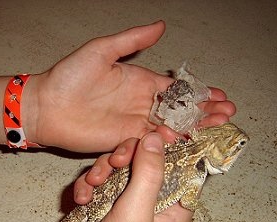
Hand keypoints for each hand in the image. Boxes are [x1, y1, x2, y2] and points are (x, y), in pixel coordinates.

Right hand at [0, 131, 191, 221]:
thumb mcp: (136, 213)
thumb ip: (149, 173)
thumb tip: (157, 136)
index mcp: (174, 208)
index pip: (181, 167)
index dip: (167, 148)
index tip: (150, 135)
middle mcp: (153, 202)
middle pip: (145, 161)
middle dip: (125, 160)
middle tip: (113, 163)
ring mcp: (126, 202)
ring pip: (118, 167)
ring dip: (101, 173)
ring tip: (91, 188)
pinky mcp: (104, 203)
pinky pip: (99, 180)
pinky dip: (88, 186)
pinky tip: (81, 200)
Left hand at [21, 21, 235, 151]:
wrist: (48, 106)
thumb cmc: (70, 76)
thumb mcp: (102, 50)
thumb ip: (133, 40)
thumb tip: (161, 25)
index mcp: (139, 81)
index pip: (175, 88)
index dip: (198, 92)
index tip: (219, 94)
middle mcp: (140, 103)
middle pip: (179, 109)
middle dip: (204, 110)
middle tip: (227, 112)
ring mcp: (133, 123)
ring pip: (170, 126)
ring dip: (194, 126)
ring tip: (218, 125)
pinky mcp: (123, 140)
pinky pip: (151, 141)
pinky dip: (170, 140)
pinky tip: (188, 138)